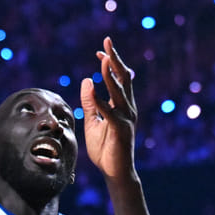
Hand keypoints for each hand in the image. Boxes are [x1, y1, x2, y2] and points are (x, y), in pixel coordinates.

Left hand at [81, 37, 139, 182]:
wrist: (116, 173)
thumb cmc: (105, 149)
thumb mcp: (92, 122)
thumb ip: (89, 103)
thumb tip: (86, 81)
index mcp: (122, 106)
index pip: (118, 79)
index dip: (109, 63)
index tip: (99, 50)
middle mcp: (128, 109)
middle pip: (123, 78)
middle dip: (114, 59)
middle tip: (107, 41)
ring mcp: (126, 119)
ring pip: (119, 91)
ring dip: (110, 74)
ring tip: (103, 58)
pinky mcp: (120, 130)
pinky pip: (109, 112)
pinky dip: (100, 99)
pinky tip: (93, 87)